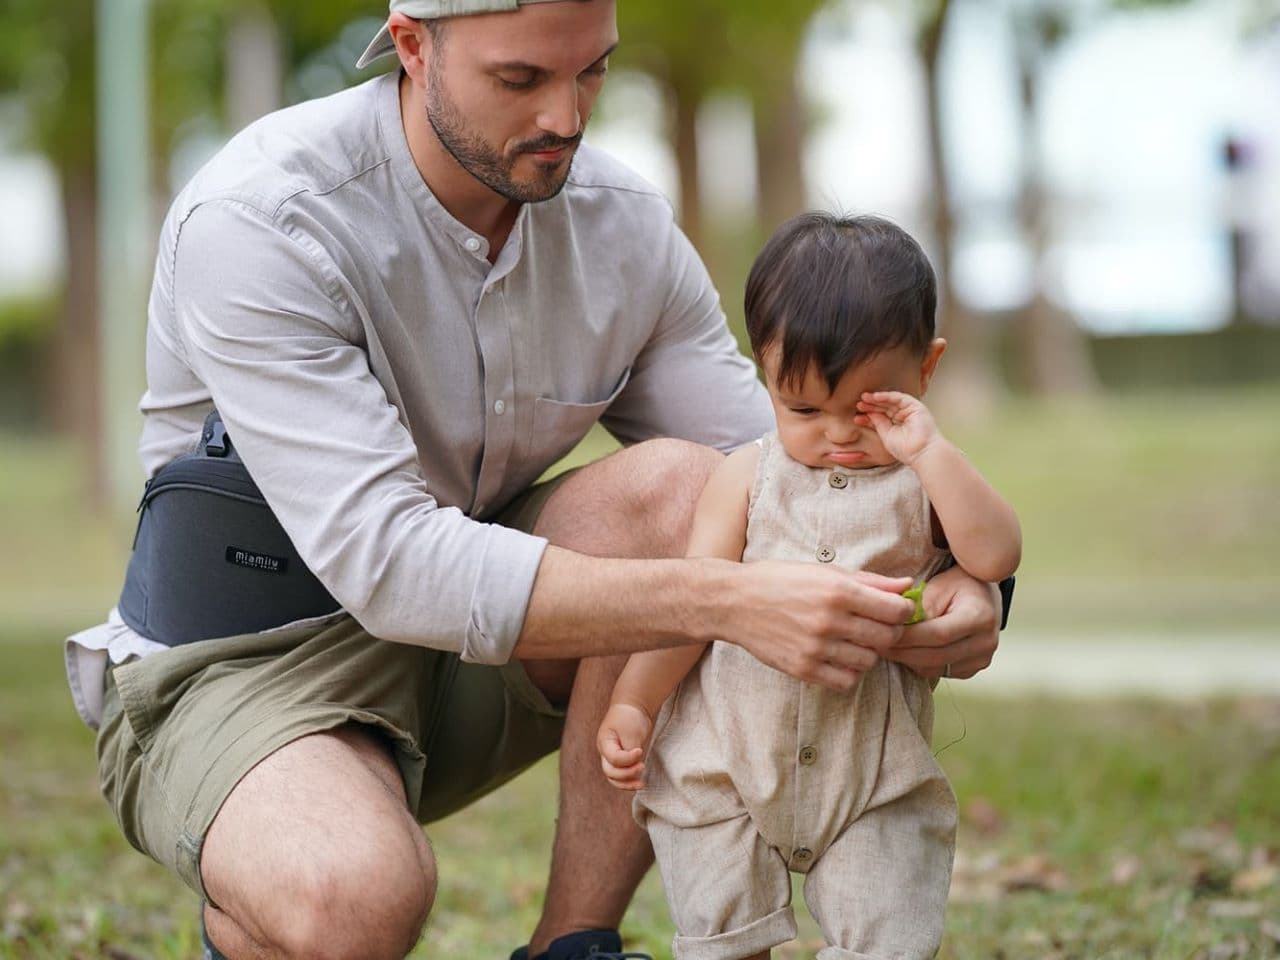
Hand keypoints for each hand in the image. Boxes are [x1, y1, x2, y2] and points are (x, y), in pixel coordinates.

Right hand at [597, 701, 652, 790]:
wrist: (632, 707)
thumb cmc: (629, 716)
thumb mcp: (630, 731)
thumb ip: (630, 748)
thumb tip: (634, 764)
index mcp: (604, 743)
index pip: (614, 759)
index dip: (628, 759)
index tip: (640, 750)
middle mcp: (606, 753)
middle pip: (611, 772)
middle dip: (627, 774)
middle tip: (642, 766)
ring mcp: (613, 758)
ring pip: (614, 778)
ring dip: (627, 783)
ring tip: (641, 783)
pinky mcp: (622, 761)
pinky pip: (622, 776)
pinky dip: (630, 781)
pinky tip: (640, 783)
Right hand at [728, 562, 914, 690]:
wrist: (734, 602)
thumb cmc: (779, 581)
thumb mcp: (823, 572)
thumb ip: (869, 580)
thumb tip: (907, 585)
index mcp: (838, 591)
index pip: (895, 610)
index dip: (903, 611)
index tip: (896, 610)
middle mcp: (830, 621)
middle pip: (887, 638)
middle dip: (888, 632)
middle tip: (876, 626)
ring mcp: (816, 648)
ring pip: (868, 661)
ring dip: (867, 652)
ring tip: (852, 641)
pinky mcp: (803, 669)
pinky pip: (846, 681)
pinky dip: (849, 672)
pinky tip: (838, 657)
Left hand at [856, 391, 940, 464]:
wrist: (921, 452)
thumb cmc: (905, 449)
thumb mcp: (886, 435)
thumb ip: (878, 423)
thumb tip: (868, 414)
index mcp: (897, 425)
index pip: (881, 417)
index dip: (869, 415)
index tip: (857, 417)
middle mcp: (904, 416)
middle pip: (885, 408)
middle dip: (871, 406)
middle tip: (859, 404)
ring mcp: (910, 410)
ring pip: (891, 401)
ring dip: (877, 399)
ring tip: (864, 398)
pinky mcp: (915, 406)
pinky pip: (899, 398)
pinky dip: (887, 396)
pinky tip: (876, 397)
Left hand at [884, 565, 999, 679]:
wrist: (983, 596)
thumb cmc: (958, 584)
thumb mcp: (939, 585)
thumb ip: (921, 605)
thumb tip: (898, 625)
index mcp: (980, 617)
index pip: (938, 634)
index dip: (908, 637)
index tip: (883, 633)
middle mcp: (985, 642)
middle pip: (935, 655)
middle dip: (903, 652)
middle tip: (877, 644)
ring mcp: (981, 659)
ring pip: (934, 668)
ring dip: (908, 660)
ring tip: (887, 647)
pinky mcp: (972, 670)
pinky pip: (938, 672)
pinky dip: (918, 664)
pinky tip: (906, 651)